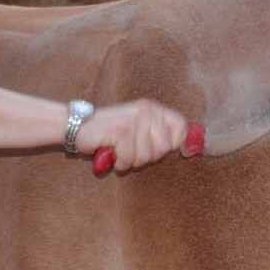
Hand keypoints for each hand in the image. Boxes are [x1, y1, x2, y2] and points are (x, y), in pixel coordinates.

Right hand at [74, 99, 190, 172]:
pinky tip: (111, 152)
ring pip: (145, 156)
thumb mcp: (139, 129)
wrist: (78, 126)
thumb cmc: (110, 134)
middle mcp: (147, 110)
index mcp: (154, 108)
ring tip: (118, 149)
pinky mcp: (122, 129)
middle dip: (146, 156)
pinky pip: (129, 158)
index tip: (160, 151)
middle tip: (129, 149)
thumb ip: (161, 134)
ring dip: (130, 160)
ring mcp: (135, 118)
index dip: (175, 144)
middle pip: (163, 148)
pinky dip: (119, 161)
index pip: (181, 127)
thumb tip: (191, 148)